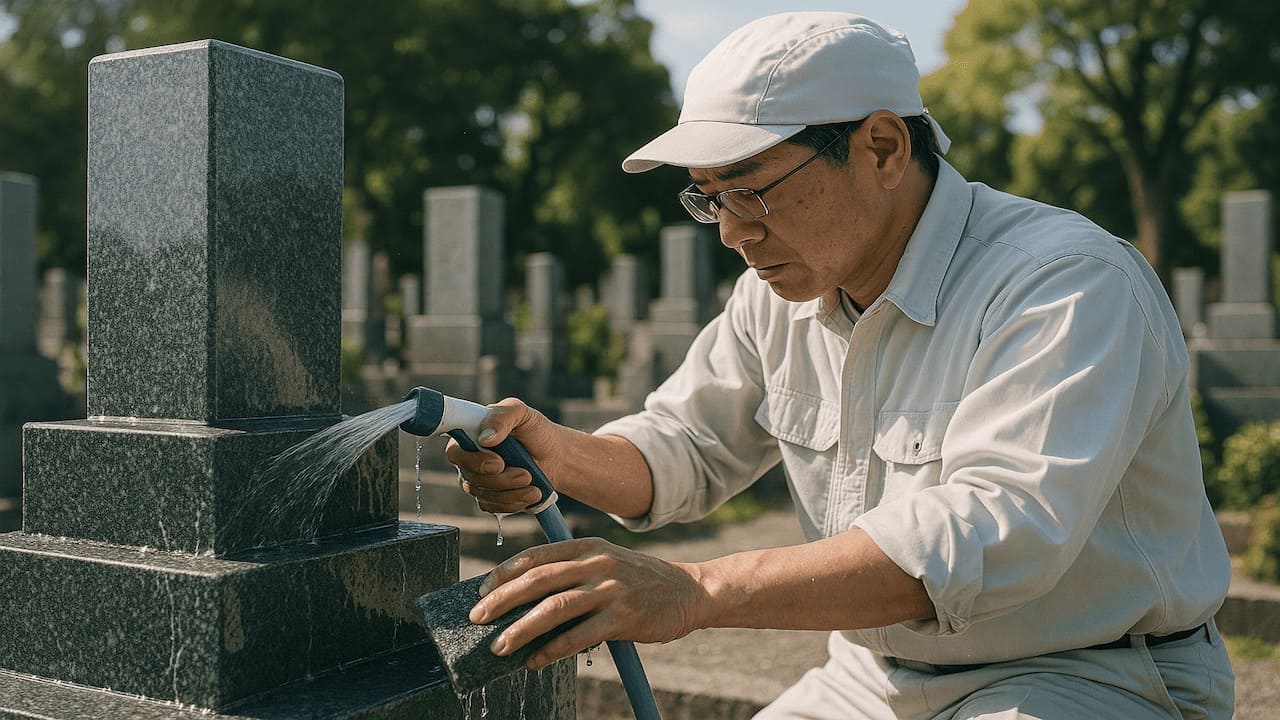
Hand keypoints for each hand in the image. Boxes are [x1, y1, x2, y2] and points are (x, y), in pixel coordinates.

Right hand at [444, 397, 561, 513]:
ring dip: (511, 492)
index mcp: (470, 436)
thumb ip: (502, 417)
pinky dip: (514, 502)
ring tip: (533, 482)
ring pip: (483, 495)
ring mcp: (479, 480)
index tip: (498, 462)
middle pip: (470, 478)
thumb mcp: (521, 413)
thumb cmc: (535, 430)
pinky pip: (493, 507)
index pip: (455, 453)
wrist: (556, 455)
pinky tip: (531, 493)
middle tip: (525, 474)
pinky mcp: (490, 497)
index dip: (472, 461)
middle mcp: (470, 459)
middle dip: (500, 479)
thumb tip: (485, 437)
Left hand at [468, 537, 706, 669]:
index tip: (481, 590)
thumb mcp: (606, 562)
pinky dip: (553, 650)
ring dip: (521, 629)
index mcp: (588, 547)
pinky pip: (579, 636)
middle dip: (502, 600)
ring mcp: (611, 590)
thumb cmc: (639, 580)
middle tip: (476, 618)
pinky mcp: (623, 617)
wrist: (689, 591)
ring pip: (555, 607)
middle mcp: (597, 563)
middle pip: (539, 580)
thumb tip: (524, 597)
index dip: (505, 572)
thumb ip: (572, 572)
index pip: (537, 556)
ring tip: (498, 647)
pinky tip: (534, 661)